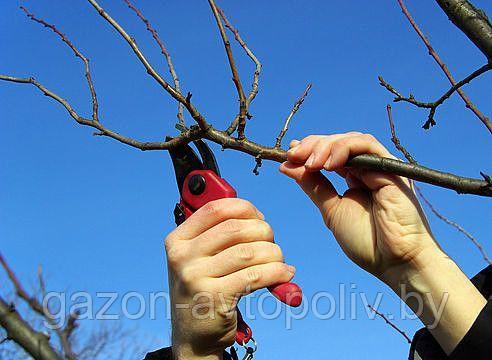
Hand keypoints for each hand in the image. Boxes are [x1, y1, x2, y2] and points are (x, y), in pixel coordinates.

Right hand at [165, 198, 294, 358]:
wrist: (193, 338)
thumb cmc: (204, 291)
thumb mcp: (199, 260)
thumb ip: (218, 236)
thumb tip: (257, 217)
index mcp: (177, 240)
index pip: (215, 209)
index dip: (245, 208)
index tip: (259, 219)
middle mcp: (182, 256)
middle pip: (235, 228)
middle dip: (264, 232)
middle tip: (272, 244)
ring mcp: (195, 277)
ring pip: (249, 252)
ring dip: (274, 254)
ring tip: (280, 262)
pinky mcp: (214, 298)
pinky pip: (256, 276)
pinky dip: (277, 272)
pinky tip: (285, 275)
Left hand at [279, 133, 485, 353]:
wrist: (394, 262)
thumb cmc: (366, 241)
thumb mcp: (331, 210)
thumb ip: (313, 186)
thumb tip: (287, 166)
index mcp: (354, 178)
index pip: (329, 154)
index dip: (307, 151)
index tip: (287, 157)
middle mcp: (367, 169)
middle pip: (338, 142)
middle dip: (312, 145)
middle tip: (294, 155)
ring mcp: (380, 168)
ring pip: (351, 140)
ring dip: (326, 146)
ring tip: (310, 162)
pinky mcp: (391, 168)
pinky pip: (367, 146)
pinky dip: (345, 149)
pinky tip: (328, 163)